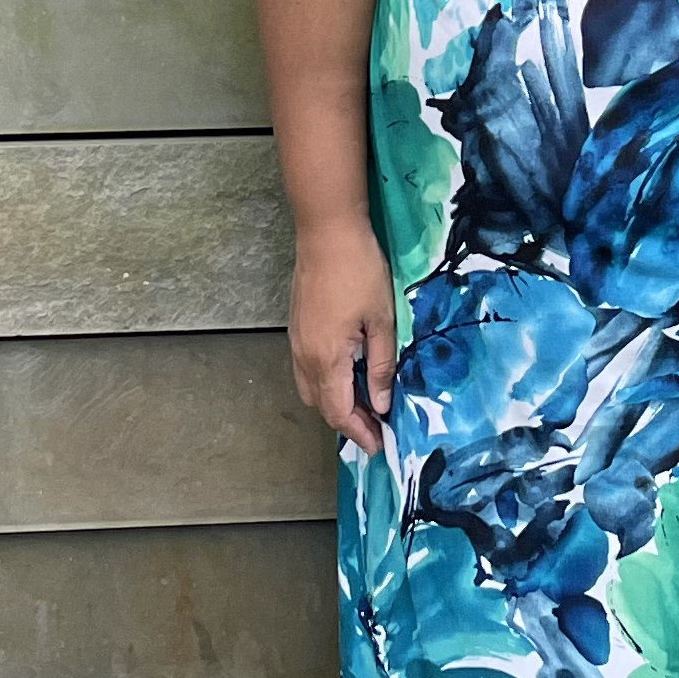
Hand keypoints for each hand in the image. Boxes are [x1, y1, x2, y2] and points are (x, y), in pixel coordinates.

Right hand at [288, 217, 397, 452]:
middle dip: (348, 422)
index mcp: (326, 358)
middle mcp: (304, 356)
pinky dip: (326, 383)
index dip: (359, 433)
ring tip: (365, 404)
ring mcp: (296, 341)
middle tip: (377, 427)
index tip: (379, 446)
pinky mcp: (297, 327)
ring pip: (311, 389)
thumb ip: (381, 366)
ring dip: (335, 402)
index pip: (339, 412)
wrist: (327, 231)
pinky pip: (306, 370)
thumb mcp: (382, 320)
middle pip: (321, 405)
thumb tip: (381, 404)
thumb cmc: (360, 271)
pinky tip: (348, 374)